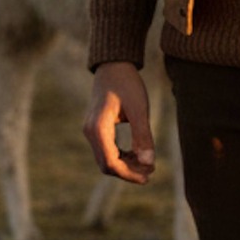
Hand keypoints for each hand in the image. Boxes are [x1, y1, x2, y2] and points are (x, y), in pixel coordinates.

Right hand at [83, 62, 155, 184]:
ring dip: (125, 165)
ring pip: (106, 159)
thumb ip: (143, 136)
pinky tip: (137, 154)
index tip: (148, 175)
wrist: (113, 65)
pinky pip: (106, 150)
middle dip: (128, 172)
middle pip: (106, 165)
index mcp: (98, 128)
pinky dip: (121, 156)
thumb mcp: (139, 109)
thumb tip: (148, 162)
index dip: (129, 174)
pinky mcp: (96, 129)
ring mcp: (91, 131)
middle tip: (150, 172)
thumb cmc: (127, 84)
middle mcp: (90, 132)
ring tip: (147, 164)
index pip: (111, 163)